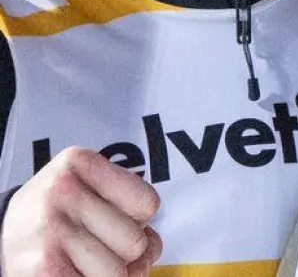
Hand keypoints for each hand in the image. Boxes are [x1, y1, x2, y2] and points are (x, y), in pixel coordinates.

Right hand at [1, 147, 161, 275]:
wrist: (4, 235)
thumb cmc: (58, 214)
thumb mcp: (90, 191)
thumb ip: (130, 209)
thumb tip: (151, 248)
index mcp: (78, 162)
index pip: (147, 203)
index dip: (136, 220)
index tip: (112, 217)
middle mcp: (61, 190)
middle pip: (136, 241)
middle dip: (123, 250)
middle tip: (95, 242)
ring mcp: (50, 229)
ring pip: (118, 271)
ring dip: (109, 273)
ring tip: (83, 259)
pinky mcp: (42, 266)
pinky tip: (73, 270)